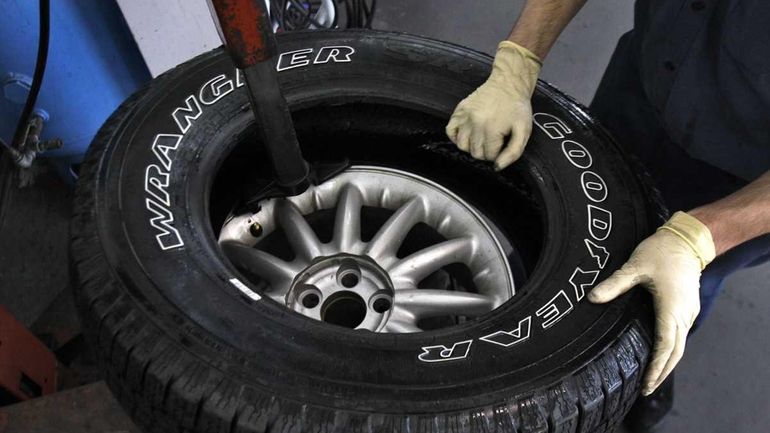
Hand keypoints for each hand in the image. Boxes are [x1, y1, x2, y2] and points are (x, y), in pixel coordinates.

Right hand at [446, 41, 540, 169]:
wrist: (508, 83)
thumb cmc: (517, 107)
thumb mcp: (524, 131)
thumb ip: (513, 152)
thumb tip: (498, 167)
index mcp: (492, 129)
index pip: (489, 156)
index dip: (497, 153)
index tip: (502, 144)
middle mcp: (475, 123)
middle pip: (475, 153)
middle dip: (485, 151)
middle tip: (494, 141)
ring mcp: (465, 116)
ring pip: (462, 146)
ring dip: (472, 146)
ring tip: (482, 138)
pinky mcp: (459, 110)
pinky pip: (450, 131)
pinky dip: (457, 137)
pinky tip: (468, 134)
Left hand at [588, 211, 715, 395]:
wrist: (689, 240)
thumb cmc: (662, 251)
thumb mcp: (635, 266)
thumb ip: (614, 284)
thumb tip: (591, 298)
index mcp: (671, 308)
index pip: (665, 346)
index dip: (656, 367)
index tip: (646, 383)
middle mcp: (683, 314)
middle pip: (675, 353)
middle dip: (661, 373)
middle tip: (646, 389)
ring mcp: (688, 312)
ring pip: (680, 346)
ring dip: (668, 363)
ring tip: (653, 379)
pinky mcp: (688, 308)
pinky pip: (681, 335)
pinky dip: (672, 350)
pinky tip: (661, 355)